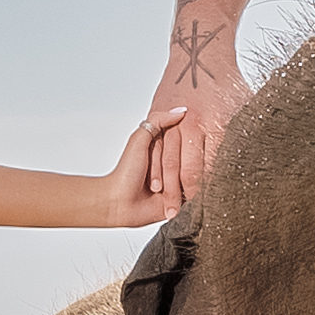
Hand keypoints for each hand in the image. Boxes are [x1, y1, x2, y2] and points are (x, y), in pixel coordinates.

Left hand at [100, 103, 183, 223]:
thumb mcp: (139, 140)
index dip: (172, 148)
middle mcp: (171, 161)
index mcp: (162, 145)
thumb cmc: (126, 174)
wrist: (120, 203)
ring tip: (156, 191)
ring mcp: (178, 179)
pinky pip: (194, 193)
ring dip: (174, 185)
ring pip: (192, 175)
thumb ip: (158, 121)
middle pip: (187, 158)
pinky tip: (172, 196)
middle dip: (170, 171)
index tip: (159, 156)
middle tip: (153, 181)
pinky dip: (186, 195)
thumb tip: (181, 111)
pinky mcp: (182, 197)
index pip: (181, 139)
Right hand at [144, 34, 247, 214]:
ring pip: (169, 162)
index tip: (216, 212)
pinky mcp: (157, 116)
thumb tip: (267, 157)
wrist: (199, 51)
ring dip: (170, 190)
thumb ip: (247, 133)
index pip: (215, 166)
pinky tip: (155, 188)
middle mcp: (194, 124)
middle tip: (188, 223)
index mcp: (218, 122)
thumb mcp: (244, 104)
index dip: (214, 191)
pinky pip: (154, 149)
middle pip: (190, 170)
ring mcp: (173, 121)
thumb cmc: (227, 80)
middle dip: (189, 199)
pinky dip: (155, 170)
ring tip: (170, 213)